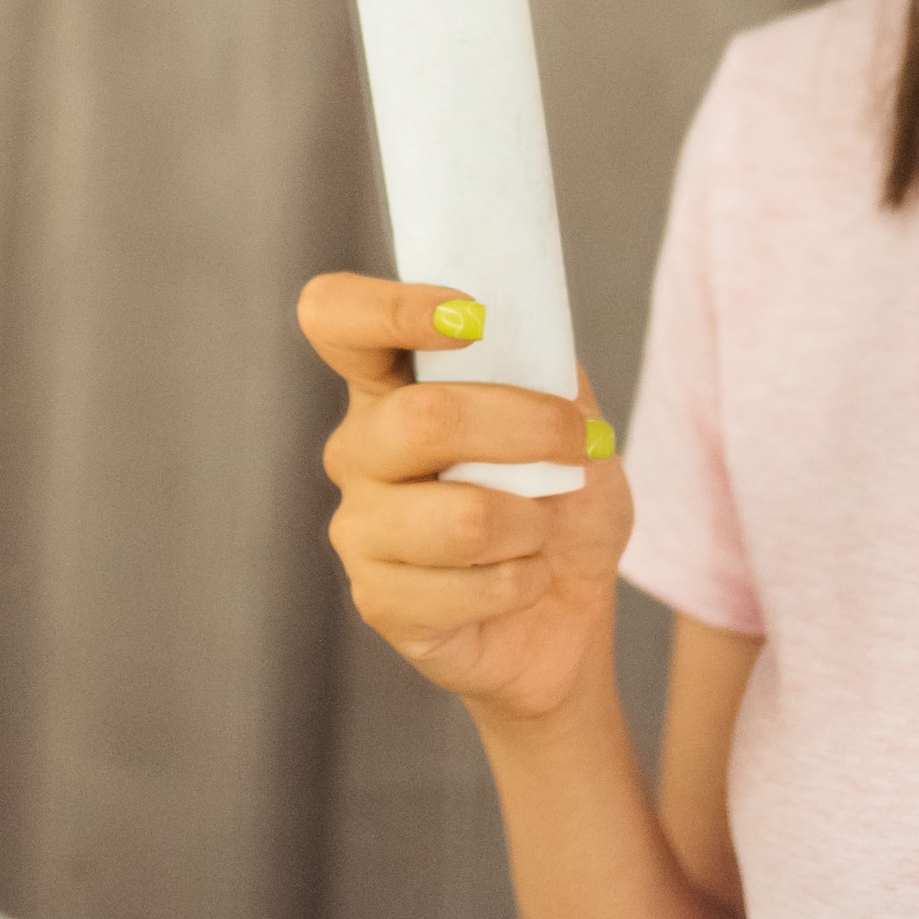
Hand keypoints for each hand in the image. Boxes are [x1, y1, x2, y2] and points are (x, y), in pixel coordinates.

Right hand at [301, 279, 629, 729]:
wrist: (565, 611)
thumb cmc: (560, 506)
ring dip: (532, 524)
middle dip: (528, 427)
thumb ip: (548, 372)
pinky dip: (524, 581)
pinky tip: (520, 582)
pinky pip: (469, 586)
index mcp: (391, 386)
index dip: (389, 307)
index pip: (336, 318)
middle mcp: (359, 449)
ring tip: (540, 533)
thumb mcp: (575, 423)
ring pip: (460, 516)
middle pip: (423, 417)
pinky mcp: (378, 600)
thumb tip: (531, 339)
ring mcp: (360, 528)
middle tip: (582, 444)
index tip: (471, 319)